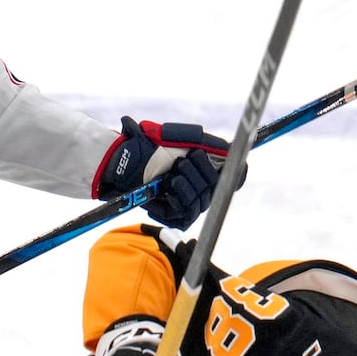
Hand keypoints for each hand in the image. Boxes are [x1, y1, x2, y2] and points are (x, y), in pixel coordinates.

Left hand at [96, 117, 229, 229]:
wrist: (127, 164)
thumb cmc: (152, 148)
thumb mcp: (177, 137)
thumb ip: (202, 139)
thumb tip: (229, 146)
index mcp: (204, 171)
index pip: (224, 175)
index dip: (209, 167)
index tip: (194, 154)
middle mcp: (200, 190)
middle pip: (211, 188)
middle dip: (195, 174)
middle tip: (178, 164)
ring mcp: (189, 205)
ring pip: (200, 202)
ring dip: (185, 187)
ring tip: (171, 178)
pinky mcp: (176, 218)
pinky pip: (185, 214)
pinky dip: (175, 201)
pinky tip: (165, 192)